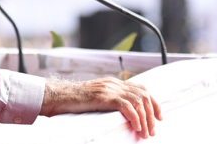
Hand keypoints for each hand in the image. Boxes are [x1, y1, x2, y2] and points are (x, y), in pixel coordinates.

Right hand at [40, 77, 161, 138]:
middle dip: (152, 113)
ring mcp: (109, 88)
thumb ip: (109, 102)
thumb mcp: (95, 100)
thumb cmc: (72, 102)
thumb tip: (124, 116)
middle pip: (143, 94)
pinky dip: (135, 117)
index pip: (141, 88)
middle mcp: (114, 83)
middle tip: (153, 130)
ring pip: (138, 101)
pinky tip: (137, 128)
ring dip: (145, 119)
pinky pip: (127, 106)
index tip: (159, 117)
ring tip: (146, 133)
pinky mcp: (104, 96)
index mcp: (113, 83)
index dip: (153, 102)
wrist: (57, 97)